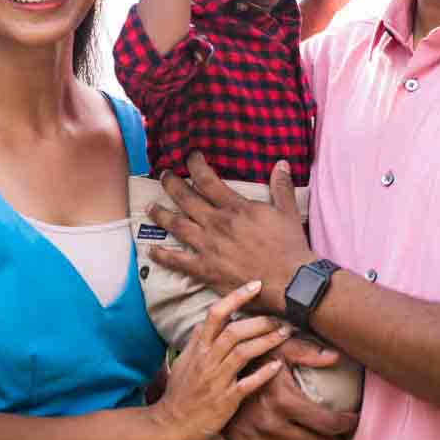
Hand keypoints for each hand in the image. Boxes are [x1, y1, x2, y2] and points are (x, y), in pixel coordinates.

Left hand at [147, 154, 314, 311]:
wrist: (289, 282)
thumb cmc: (290, 247)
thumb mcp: (288, 212)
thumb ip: (281, 187)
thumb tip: (281, 163)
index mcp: (235, 208)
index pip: (208, 181)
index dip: (196, 166)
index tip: (190, 157)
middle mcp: (217, 223)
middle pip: (186, 198)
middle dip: (172, 184)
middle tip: (163, 176)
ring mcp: (208, 247)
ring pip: (177, 225)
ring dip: (161, 214)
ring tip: (150, 207)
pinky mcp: (205, 269)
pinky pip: (177, 261)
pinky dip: (162, 255)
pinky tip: (151, 250)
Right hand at [150, 280, 289, 439]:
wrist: (171, 424)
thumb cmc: (180, 391)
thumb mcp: (184, 361)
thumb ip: (197, 340)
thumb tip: (206, 320)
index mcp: (198, 348)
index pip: (215, 314)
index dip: (235, 297)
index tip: (255, 285)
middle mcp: (207, 360)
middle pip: (234, 331)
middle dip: (261, 321)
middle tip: (282, 316)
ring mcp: (216, 380)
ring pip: (243, 353)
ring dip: (266, 340)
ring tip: (285, 333)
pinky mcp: (225, 400)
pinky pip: (247, 384)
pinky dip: (263, 373)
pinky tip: (278, 365)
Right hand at [224, 355, 360, 439]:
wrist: (217, 386)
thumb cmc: (255, 365)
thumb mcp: (278, 349)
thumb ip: (306, 351)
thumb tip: (335, 356)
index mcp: (282, 400)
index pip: (329, 423)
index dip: (347, 424)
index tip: (352, 420)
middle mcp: (270, 425)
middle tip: (340, 436)